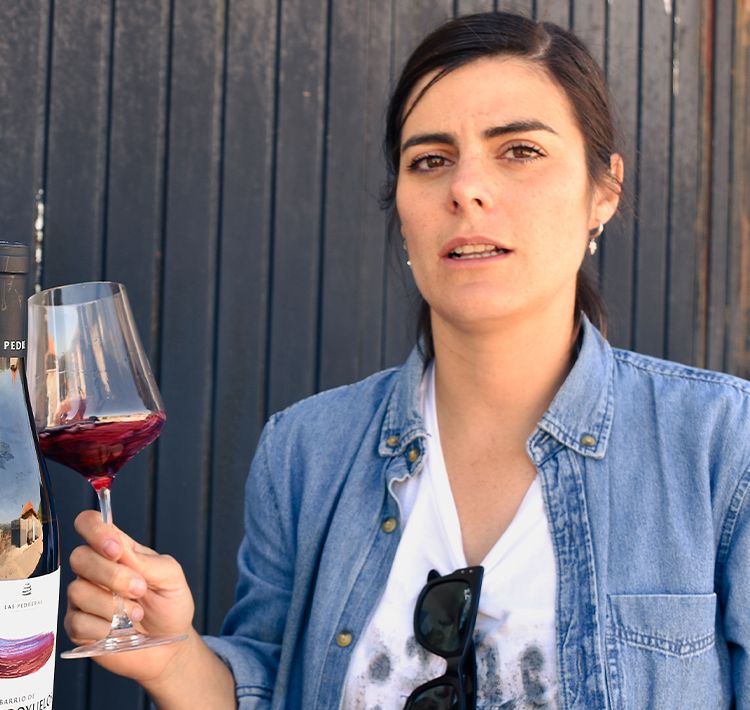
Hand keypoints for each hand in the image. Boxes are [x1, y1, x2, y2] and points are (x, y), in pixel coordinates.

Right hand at [64, 510, 195, 682]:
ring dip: (111, 604)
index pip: (90, 525)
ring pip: (77, 590)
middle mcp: (97, 571)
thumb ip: (147, 562)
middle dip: (111, 575)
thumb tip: (120, 549)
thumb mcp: (171, 577)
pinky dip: (103, 627)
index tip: (116, 550)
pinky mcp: (79, 627)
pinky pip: (77, 621)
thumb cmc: (170, 605)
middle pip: (79, 557)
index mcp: (120, 551)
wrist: (169, 646)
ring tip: (137, 613)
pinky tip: (120, 630)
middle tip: (139, 589)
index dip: (95, 531)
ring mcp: (85, 598)